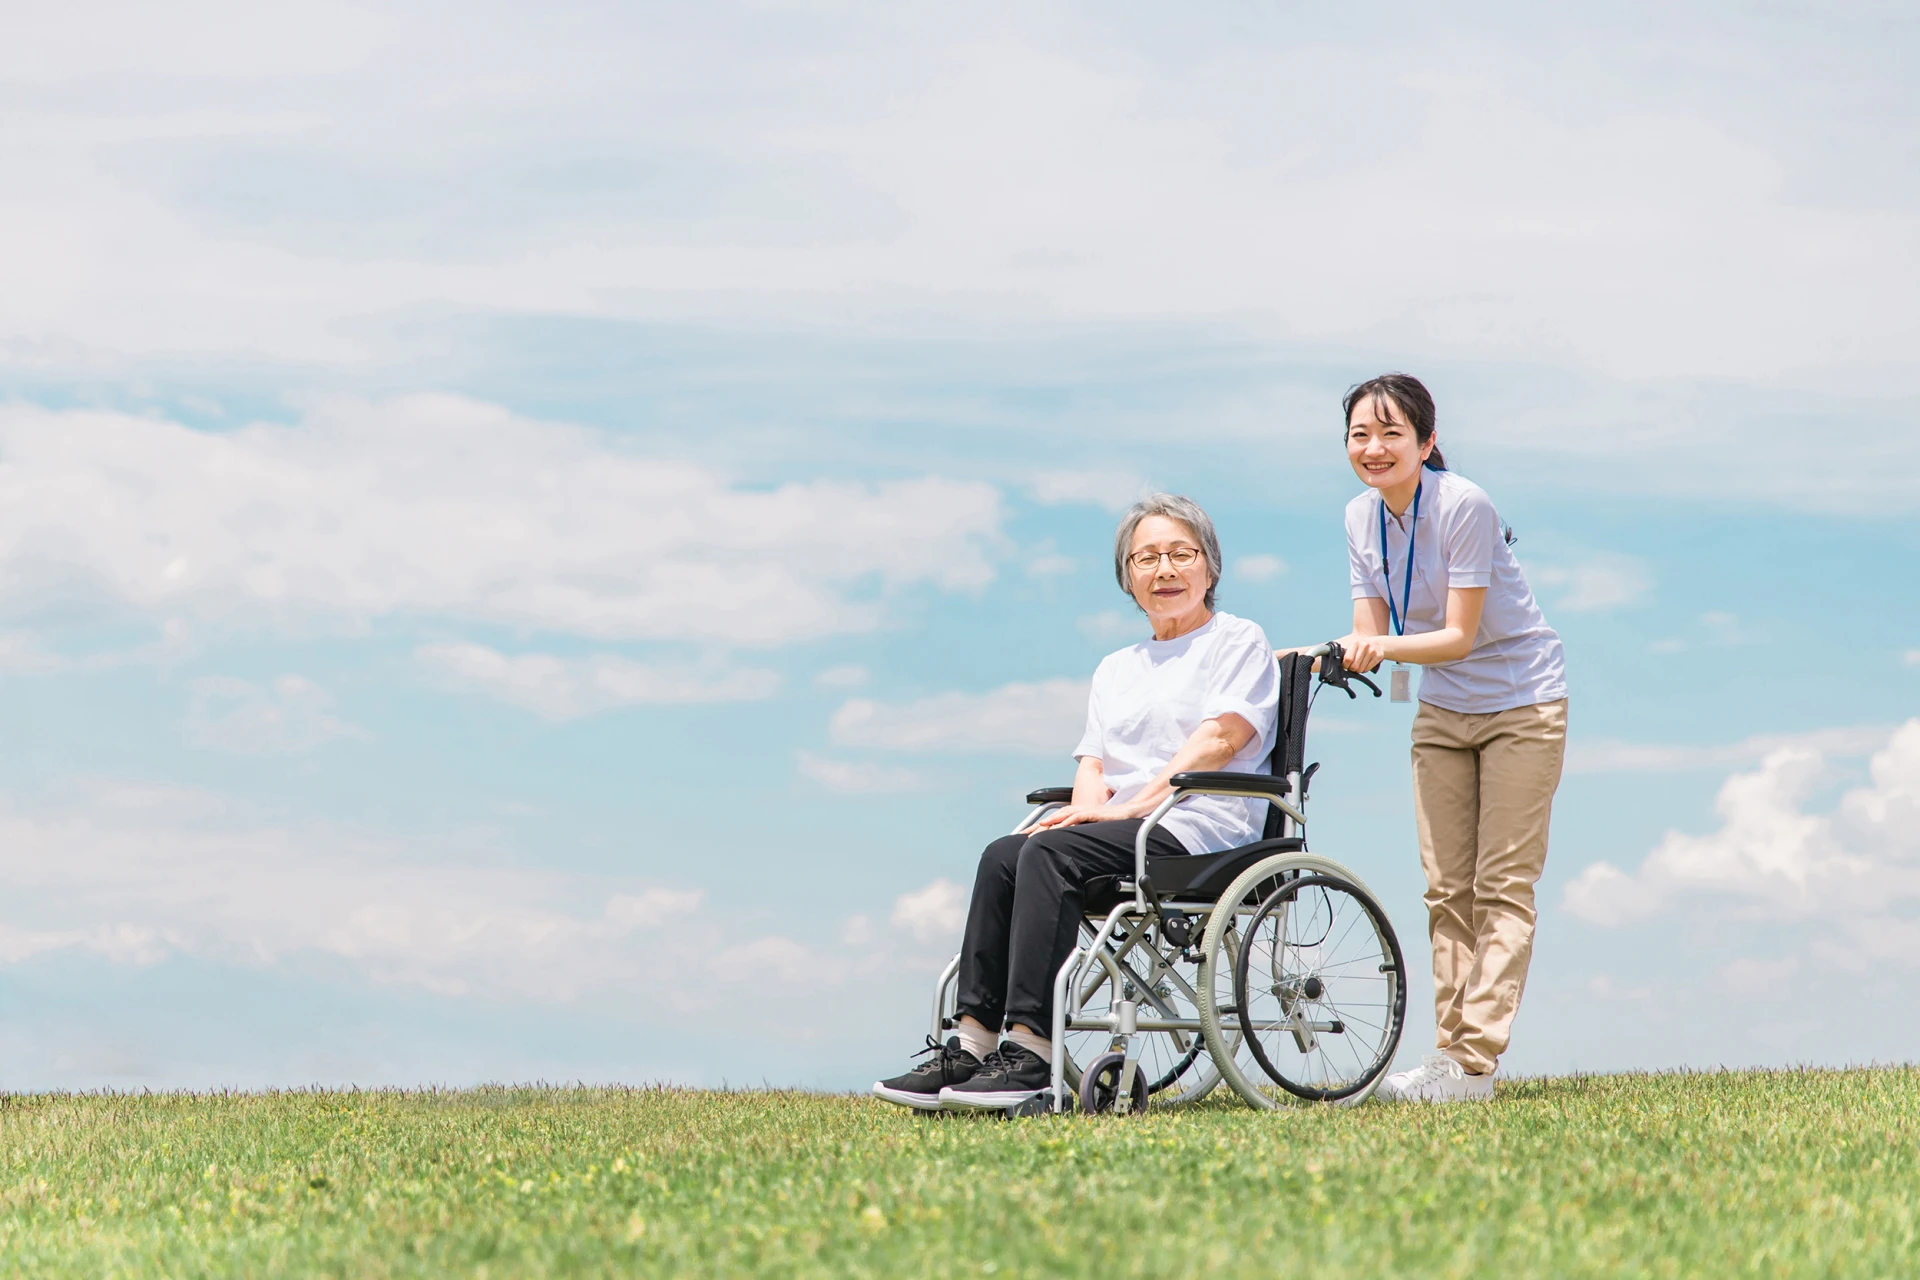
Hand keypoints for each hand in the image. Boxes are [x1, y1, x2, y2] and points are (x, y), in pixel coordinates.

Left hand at [1027, 799, 1146, 830]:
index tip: (1023, 838)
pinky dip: (1067, 821)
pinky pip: (1077, 816)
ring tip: (1037, 830)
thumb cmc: (1110, 823)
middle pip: (1053, 819)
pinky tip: (1059, 826)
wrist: (1129, 813)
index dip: (1038, 830)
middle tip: (1022, 836)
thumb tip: (1069, 853)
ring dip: (1049, 823)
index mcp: (1074, 816)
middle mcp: (1076, 812)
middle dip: (1037, 827)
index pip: (1053, 823)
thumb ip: (1080, 838)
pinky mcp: (1093, 812)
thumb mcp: (1091, 832)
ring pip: (1062, 816)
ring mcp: (1084, 811)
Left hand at [1336, 632, 1386, 673]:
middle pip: (1354, 666)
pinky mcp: (1378, 656)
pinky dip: (1364, 670)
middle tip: (1352, 667)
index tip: (1345, 666)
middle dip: (1352, 669)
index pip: (1348, 658)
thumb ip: (1346, 653)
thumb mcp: (1354, 646)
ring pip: (1361, 669)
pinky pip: (1368, 669)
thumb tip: (1336, 664)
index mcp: (1355, 643)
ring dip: (1358, 670)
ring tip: (1359, 666)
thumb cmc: (1362, 647)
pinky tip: (1364, 666)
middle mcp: (1364, 645)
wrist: (1379, 644)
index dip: (1345, 665)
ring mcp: (1372, 651)